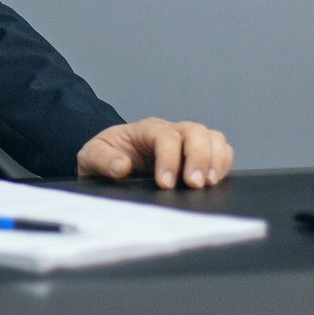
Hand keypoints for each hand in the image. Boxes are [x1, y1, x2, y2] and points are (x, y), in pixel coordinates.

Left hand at [77, 118, 233, 188]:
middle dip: (198, 157)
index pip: (165, 136)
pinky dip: (223, 163)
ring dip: (215, 159)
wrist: (109, 163)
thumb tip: (122, 167)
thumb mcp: (90, 157)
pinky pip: (220, 151)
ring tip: (209, 184)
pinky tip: (216, 181)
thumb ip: (101, 159)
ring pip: (212, 138)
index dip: (169, 158)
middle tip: (194, 184)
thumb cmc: (104, 159)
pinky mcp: (197, 158)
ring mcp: (186, 143)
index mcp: (145, 129)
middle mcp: (170, 132)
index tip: (165, 184)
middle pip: (195, 131)